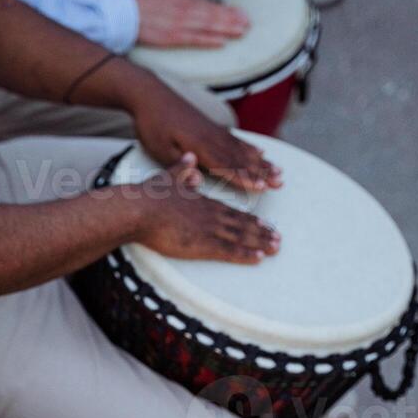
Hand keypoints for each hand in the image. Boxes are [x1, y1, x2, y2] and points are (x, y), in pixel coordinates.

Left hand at [132, 80, 282, 191]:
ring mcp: (214, 131)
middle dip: (263, 171)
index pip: (227, 166)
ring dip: (262, 162)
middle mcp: (212, 138)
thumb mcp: (160, 150)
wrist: (150, 95)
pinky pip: (236, 139)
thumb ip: (181, 165)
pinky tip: (260, 152)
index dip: (245, 178)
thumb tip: (199, 179)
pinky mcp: (212, 127)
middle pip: (242, 158)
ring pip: (243, 150)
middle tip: (280, 182)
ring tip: (279, 170)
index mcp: (200, 147)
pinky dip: (250, 147)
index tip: (262, 187)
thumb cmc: (152, 126)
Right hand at [136, 152, 279, 262]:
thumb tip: (190, 159)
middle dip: (262, 232)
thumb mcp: (167, 178)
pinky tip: (259, 259)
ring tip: (275, 249)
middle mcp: (211, 214)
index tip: (263, 224)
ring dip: (260, 243)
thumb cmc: (148, 197)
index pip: (232, 212)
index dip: (250, 219)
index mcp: (203, 202)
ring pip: (241, 237)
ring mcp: (209, 229)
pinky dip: (246, 254)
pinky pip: (230, 251)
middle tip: (278, 239)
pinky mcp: (203, 244)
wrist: (139, 210)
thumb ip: (181, 170)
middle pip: (242, 224)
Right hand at [137, 0, 249, 47]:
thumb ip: (181, 2)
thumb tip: (194, 6)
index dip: (226, 11)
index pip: (209, 6)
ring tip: (242, 31)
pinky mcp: (173, 38)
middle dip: (232, 19)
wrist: (126, 15)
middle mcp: (184, 11)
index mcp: (182, 1)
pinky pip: (195, 40)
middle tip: (248, 23)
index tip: (240, 13)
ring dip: (226, 29)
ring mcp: (180, 25)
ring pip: (208, 26)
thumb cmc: (143, 6)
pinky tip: (222, 42)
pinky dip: (209, 40)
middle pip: (212, 15)